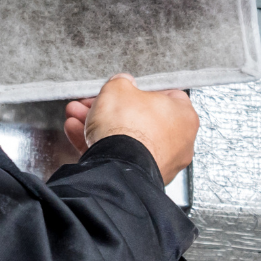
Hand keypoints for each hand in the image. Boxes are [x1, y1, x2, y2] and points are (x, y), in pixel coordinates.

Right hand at [64, 74, 196, 184]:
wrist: (117, 168)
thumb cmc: (129, 127)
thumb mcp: (118, 89)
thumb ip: (121, 82)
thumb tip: (122, 83)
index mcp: (183, 115)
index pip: (166, 95)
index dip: (140, 90)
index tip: (123, 89)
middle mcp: (178, 142)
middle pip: (140, 118)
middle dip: (111, 109)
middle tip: (94, 103)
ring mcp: (160, 162)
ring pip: (127, 138)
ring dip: (100, 126)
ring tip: (77, 116)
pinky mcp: (141, 178)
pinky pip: (120, 157)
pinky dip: (100, 146)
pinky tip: (77, 134)